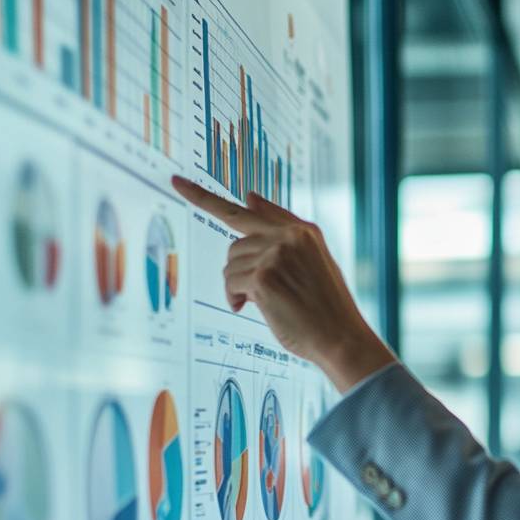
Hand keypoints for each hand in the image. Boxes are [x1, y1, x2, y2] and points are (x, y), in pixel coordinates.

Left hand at [171, 175, 397, 390]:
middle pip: (237, 244)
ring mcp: (276, 254)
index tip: (176, 182)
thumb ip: (282, 229)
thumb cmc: (328, 307)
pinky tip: (251, 308)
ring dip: (239, 287)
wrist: (342, 337)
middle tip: (257, 293)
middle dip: (241, 270)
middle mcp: (289, 236)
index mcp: (303, 230)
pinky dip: (235, 299)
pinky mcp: (263, 276)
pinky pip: (230, 283)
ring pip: (231, 264)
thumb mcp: (312, 261)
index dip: (205, 197)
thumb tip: (249, 196)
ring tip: (264, 303)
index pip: (250, 209)